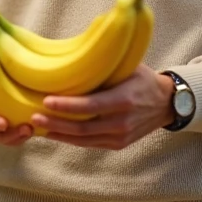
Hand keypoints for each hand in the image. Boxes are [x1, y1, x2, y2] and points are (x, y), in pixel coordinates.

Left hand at [31, 65, 175, 149]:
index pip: (91, 106)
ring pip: (84, 139)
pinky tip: (55, 133)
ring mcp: (121, 136)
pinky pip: (90, 144)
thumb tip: (73, 57)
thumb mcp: (127, 67)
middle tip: (34, 116)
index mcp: (124, 100)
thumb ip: (103, 67)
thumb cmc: (143, 79)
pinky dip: (71, 139)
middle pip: (83, 127)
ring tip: (39, 126)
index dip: (67, 106)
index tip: (46, 101)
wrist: (167, 103)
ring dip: (59, 134)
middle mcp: (122, 122)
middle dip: (56, 123)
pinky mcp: (118, 144)